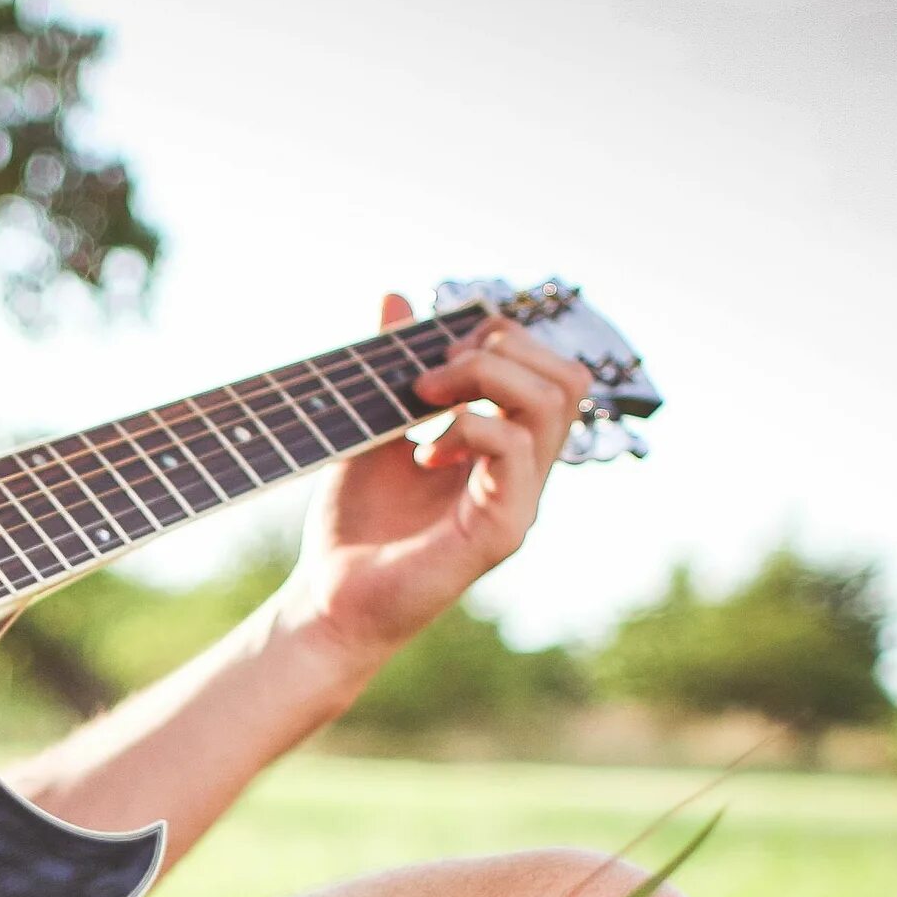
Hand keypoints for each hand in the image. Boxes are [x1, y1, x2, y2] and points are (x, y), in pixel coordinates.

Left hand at [283, 293, 596, 669]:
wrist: (330, 600)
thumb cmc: (356, 525)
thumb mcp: (371, 427)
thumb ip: (391, 366)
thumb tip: (395, 296)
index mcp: (506, 451)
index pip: (548, 372)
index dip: (501, 340)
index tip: (434, 354)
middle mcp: (524, 474)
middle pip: (566, 377)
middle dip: (502, 348)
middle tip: (433, 374)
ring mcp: (521, 501)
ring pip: (551, 401)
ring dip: (484, 377)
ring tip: (425, 397)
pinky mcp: (503, 529)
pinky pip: (512, 447)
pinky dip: (466, 427)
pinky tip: (424, 451)